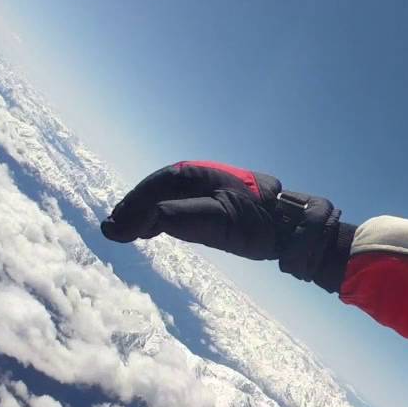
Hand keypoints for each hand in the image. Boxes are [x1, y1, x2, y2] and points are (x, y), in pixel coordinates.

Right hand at [101, 161, 340, 282]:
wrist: (293, 226)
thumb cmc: (255, 221)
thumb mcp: (212, 219)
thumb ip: (172, 218)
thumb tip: (129, 222)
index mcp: (192, 174)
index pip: (150, 189)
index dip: (130, 207)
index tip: (114, 227)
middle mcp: (196, 177)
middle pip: (154, 192)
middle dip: (134, 210)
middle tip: (116, 232)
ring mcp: (205, 188)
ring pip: (165, 199)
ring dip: (146, 214)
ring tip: (131, 233)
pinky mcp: (214, 202)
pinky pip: (179, 206)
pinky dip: (163, 216)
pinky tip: (157, 229)